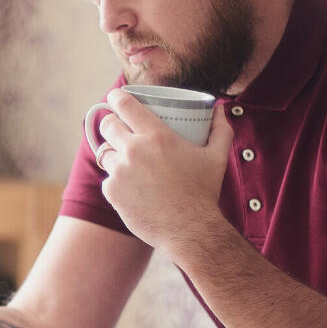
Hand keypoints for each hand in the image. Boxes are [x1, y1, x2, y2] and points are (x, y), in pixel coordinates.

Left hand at [95, 89, 234, 248]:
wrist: (189, 230)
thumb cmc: (204, 192)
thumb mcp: (217, 156)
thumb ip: (221, 129)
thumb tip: (221, 109)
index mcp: (156, 135)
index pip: (125, 104)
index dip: (117, 97)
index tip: (116, 96)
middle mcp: (133, 150)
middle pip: (108, 125)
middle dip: (112, 124)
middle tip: (121, 130)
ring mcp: (119, 171)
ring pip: (105, 153)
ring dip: (113, 153)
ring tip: (126, 160)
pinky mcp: (111, 192)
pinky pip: (108, 179)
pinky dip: (116, 181)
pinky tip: (131, 187)